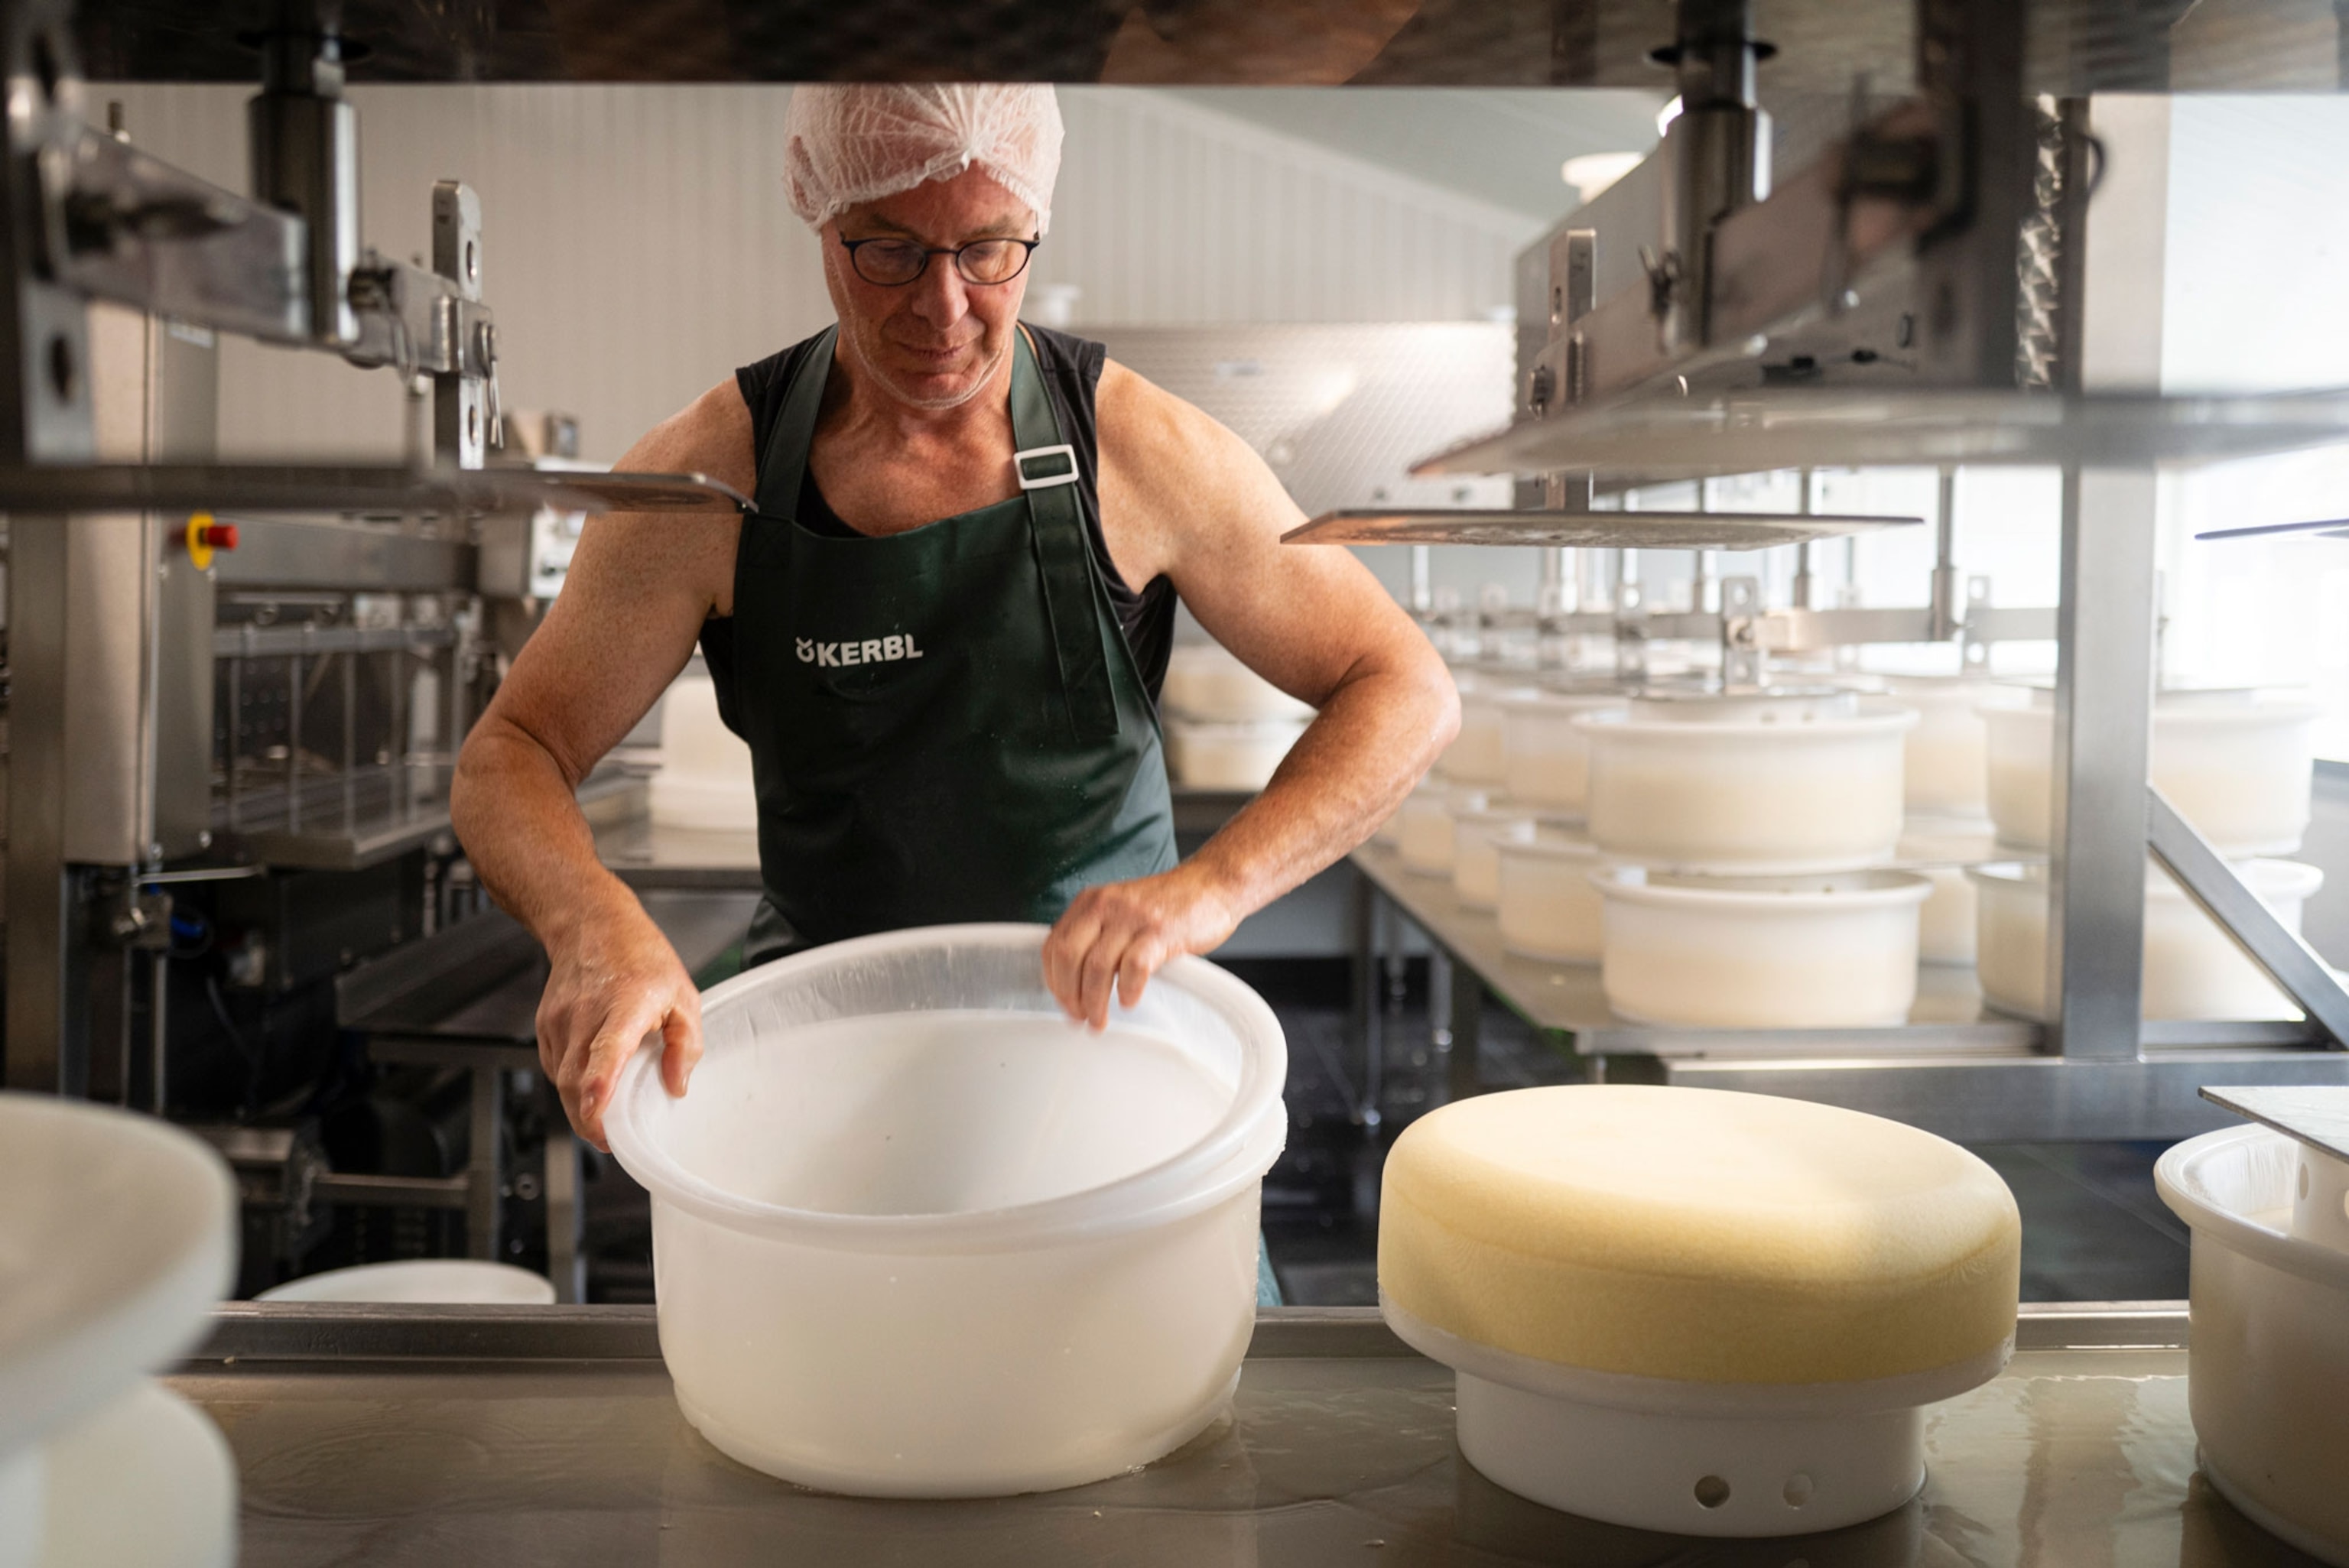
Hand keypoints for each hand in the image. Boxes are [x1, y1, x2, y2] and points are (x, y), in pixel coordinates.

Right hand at [535, 894, 702, 1151]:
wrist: (591, 925)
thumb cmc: (641, 958)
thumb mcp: (683, 996)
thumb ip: (685, 1045)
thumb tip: (676, 1087)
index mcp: (626, 1004)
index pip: (607, 1051)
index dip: (599, 1086)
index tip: (597, 1114)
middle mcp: (585, 1013)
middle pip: (576, 1080)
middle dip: (590, 1120)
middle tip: (612, 1140)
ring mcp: (559, 1020)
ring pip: (561, 1080)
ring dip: (579, 1107)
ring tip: (604, 1117)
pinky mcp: (545, 1026)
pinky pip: (554, 1068)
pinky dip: (570, 1085)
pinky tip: (590, 1082)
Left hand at [1043, 864, 1239, 1029]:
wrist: (1212, 885)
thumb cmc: (1168, 905)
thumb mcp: (1121, 910)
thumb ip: (1097, 935)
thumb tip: (1075, 981)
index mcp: (1091, 902)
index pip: (1054, 944)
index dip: (1053, 980)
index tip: (1063, 1002)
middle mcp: (1106, 906)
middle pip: (1068, 957)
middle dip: (1069, 995)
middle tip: (1078, 1018)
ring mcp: (1133, 918)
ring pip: (1096, 967)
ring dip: (1094, 1002)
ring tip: (1099, 1020)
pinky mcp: (1160, 932)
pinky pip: (1133, 968)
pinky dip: (1127, 990)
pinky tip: (1128, 1001)